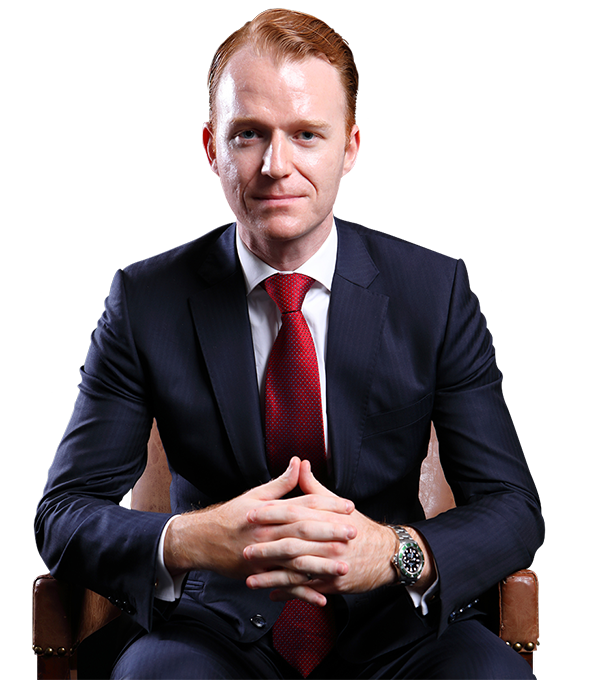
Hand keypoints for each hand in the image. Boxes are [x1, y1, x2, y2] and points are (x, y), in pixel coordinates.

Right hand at [163, 457, 352, 582]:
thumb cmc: (230, 516)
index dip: (327, 505)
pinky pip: (283, 584)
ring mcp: (263, 554)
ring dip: (320, 564)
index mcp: (270, 510)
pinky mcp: (259, 573)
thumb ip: (281, 483)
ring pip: (295, 560)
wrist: (201, 540)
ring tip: (343, 567)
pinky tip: (320, 598)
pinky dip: (302, 592)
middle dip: (329, 532)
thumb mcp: (254, 495)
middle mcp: (268, 531)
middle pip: (302, 531)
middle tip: (353, 532)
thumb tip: (299, 462)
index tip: (349, 506)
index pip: (303, 505)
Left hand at [243, 460, 398, 604]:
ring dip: (272, 577)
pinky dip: (289, 593)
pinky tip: (272, 595)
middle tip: (245, 550)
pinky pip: (307, 589)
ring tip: (250, 579)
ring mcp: (331, 565)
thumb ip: (314, 487)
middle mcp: (328, 542)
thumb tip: (299, 463)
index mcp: (327, 519)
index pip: (295, 514)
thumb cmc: (359, 528)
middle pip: (294, 545)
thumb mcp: (337, 505)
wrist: (386, 555)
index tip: (251, 515)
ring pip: (297, 572)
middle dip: (267, 549)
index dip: (272, 515)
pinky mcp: (334, 584)